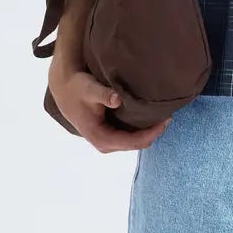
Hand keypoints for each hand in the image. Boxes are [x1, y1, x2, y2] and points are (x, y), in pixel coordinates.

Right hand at [47, 63, 171, 153]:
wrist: (65, 88)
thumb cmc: (77, 87)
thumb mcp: (89, 88)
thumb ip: (103, 94)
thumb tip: (117, 99)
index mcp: (100, 137)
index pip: (133, 142)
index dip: (152, 133)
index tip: (166, 120)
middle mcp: (104, 144)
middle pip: (136, 144)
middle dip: (153, 133)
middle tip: (168, 116)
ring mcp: (107, 142)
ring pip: (134, 142)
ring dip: (148, 132)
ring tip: (161, 116)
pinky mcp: (109, 136)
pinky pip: (130, 137)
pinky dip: (141, 129)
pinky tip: (150, 118)